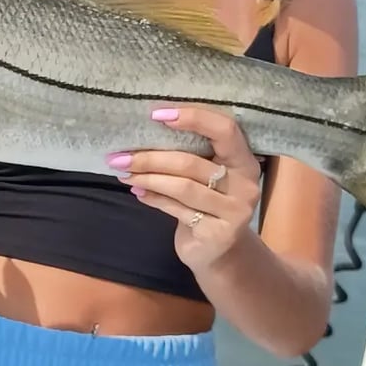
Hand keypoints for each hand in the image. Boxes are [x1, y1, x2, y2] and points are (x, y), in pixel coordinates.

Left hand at [106, 105, 262, 272]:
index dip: (193, 117)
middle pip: (191, 162)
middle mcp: (245, 185)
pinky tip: (138, 192)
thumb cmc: (207, 200)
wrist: (219, 250)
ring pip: (182, 187)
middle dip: (151, 157)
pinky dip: (154, 198)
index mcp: (244, 160)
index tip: (156, 115)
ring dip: (147, 178)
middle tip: (120, 156)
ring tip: (123, 172)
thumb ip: (190, 151)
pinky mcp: (217, 234)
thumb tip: (144, 128)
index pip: (225, 129)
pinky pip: (177, 210)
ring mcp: (234, 212)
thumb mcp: (206, 172)